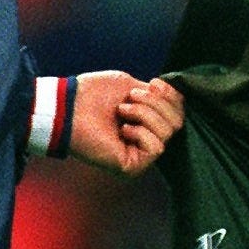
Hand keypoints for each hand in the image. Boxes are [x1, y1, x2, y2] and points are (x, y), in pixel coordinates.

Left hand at [69, 71, 183, 176]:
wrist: (70, 107)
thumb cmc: (94, 94)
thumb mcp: (131, 85)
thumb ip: (155, 95)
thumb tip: (178, 100)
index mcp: (147, 121)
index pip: (178, 112)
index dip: (171, 96)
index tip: (153, 83)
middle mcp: (146, 139)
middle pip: (177, 122)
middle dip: (155, 103)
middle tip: (130, 98)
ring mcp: (140, 154)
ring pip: (167, 132)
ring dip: (144, 114)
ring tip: (122, 111)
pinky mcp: (133, 166)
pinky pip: (156, 147)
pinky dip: (140, 132)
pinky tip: (123, 129)